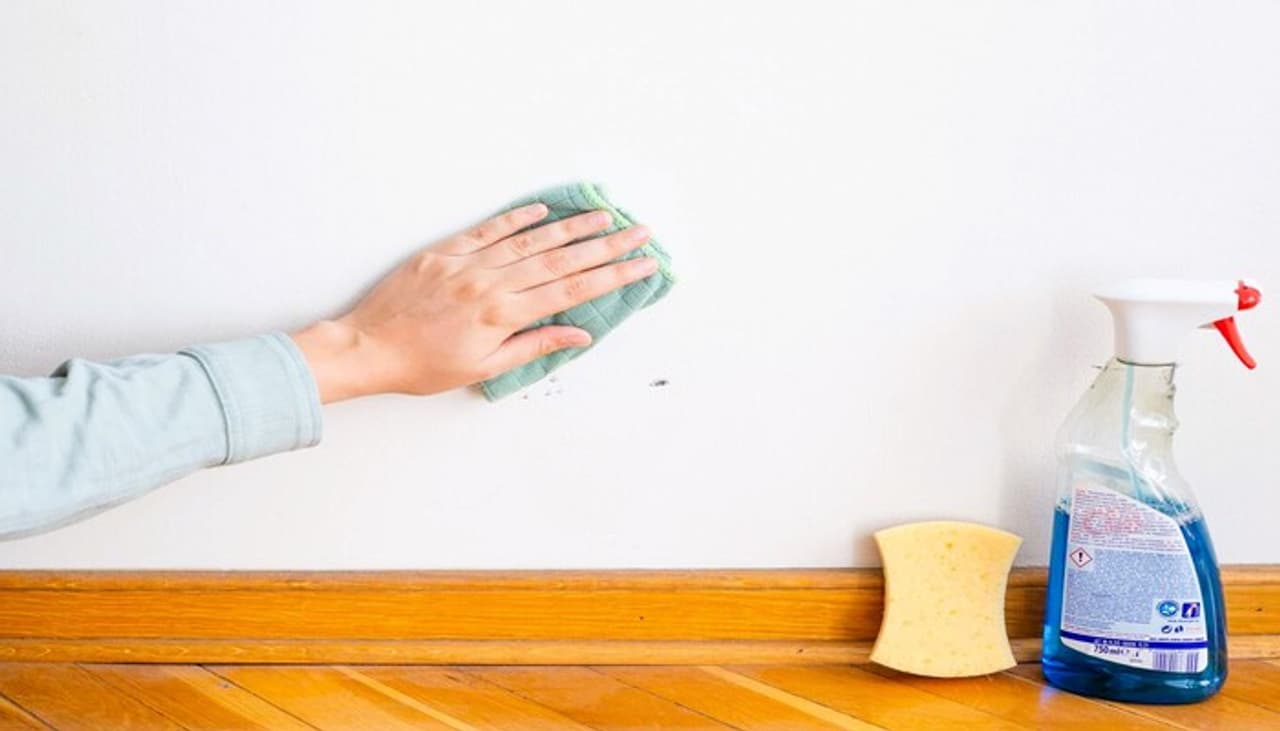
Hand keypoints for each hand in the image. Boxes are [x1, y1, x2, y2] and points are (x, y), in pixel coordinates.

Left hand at [291, 203, 656, 402]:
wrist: (369, 348)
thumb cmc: (424, 366)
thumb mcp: (484, 368)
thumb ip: (533, 346)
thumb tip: (578, 335)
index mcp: (503, 315)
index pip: (570, 290)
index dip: (611, 275)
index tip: (641, 264)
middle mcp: (490, 283)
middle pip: (560, 260)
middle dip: (605, 245)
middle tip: (639, 231)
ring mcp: (468, 263)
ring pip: (530, 239)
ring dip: (571, 226)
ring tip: (604, 214)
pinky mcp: (445, 251)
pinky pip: (489, 229)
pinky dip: (517, 218)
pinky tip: (543, 209)